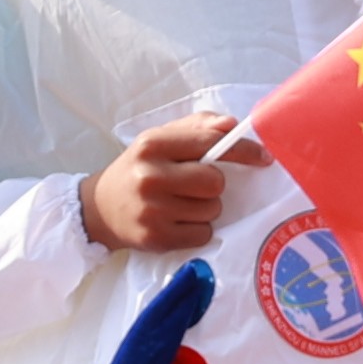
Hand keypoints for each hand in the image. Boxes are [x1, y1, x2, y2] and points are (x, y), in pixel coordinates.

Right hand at [84, 118, 251, 252]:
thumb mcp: (159, 140)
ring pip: (211, 210)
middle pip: (215, 182)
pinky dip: (199, 229)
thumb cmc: (139, 169)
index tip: (263, 157)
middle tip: (197, 185)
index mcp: (152, 145)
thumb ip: (196, 127)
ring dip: (206, 208)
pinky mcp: (156, 238)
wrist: (99, 208)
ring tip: (181, 204)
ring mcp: (152, 211)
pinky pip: (203, 234)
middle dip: (214, 184)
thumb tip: (232, 125)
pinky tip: (178, 221)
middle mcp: (150, 177)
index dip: (242, 150)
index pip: (210, 143)